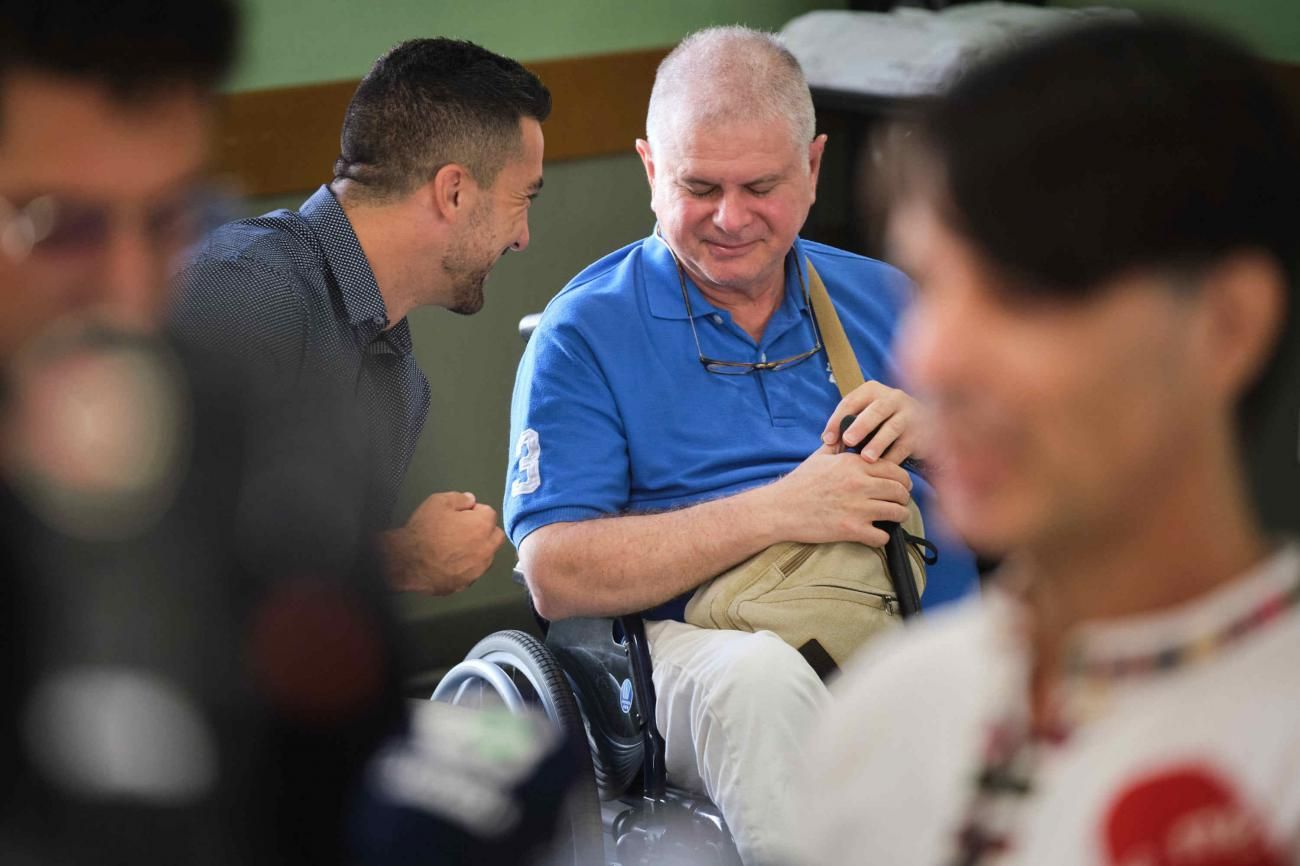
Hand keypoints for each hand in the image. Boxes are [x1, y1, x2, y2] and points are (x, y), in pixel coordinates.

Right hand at [382, 491, 505, 593]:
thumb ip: (459, 498)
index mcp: (483, 525)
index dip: (474, 512)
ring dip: (478, 550)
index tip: (462, 514)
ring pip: (486, 556)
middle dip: (484, 531)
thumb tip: (470, 500)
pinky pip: (472, 572)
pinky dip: (466, 567)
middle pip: (495, 536)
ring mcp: (478, 569)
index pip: (489, 513)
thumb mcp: (439, 502)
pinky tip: (450, 563)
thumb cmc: (423, 531)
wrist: (407, 561)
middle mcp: (486, 548)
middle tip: (465, 530)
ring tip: (456, 547)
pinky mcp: (467, 583)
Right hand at [763, 445, 912, 547]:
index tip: (900, 487)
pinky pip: (882, 536)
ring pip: (897, 513)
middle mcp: (859, 484)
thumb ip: (838, 446)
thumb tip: (847, 434)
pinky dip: (881, 537)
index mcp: (854, 464)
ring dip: (898, 517)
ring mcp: (857, 508)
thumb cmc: (798, 484)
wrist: (779, 509)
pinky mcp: (851, 530)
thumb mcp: (819, 457)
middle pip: (900, 492)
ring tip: (891, 519)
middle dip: (903, 499)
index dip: (902, 480)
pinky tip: (874, 534)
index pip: (895, 470)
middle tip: (898, 503)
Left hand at [820, 380, 925, 463]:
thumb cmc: (881, 419)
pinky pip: (904, 446)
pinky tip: (882, 469)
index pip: (851, 401)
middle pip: (876, 411)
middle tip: (848, 440)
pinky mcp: (920, 433)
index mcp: (872, 390)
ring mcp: (909, 415)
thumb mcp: (865, 413)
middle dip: (860, 426)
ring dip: (878, 443)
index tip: (827, 440)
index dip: (837, 420)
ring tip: (866, 457)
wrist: (923, 422)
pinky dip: (892, 458)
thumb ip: (847, 422)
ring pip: (892, 428)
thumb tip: (827, 441)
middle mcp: (893, 398)